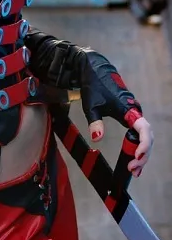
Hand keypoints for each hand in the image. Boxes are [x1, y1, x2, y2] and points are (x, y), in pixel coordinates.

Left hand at [24, 30, 152, 176]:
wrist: (94, 70)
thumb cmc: (93, 86)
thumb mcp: (91, 105)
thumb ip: (95, 122)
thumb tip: (97, 138)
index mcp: (129, 109)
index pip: (144, 130)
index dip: (143, 145)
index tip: (136, 157)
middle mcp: (135, 112)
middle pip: (147, 137)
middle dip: (143, 155)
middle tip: (132, 170)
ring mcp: (133, 115)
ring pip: (144, 137)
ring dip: (141, 153)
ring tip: (134, 169)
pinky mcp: (129, 116)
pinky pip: (138, 134)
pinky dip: (137, 147)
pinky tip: (133, 160)